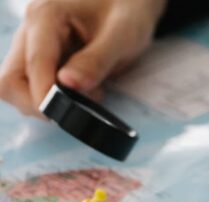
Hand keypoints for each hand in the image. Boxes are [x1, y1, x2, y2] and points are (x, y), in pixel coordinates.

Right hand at [0, 0, 166, 116]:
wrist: (129, 0)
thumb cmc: (128, 10)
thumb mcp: (123, 34)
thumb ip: (97, 60)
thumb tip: (68, 85)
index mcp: (46, 16)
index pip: (33, 63)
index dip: (44, 94)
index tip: (61, 116)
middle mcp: (31, 30)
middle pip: (11, 79)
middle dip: (38, 103)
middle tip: (77, 109)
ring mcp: (32, 44)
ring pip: (17, 85)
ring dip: (46, 101)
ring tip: (86, 94)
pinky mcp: (40, 56)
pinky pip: (33, 84)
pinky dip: (53, 96)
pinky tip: (82, 90)